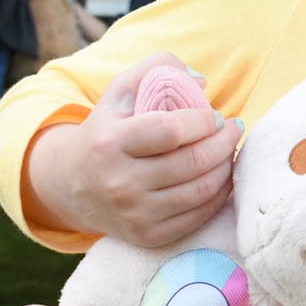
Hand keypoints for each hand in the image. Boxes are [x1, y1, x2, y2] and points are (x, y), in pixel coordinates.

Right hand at [22, 53, 241, 246]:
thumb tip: (200, 80)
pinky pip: (199, 215)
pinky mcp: (148, 235)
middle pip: (193, 161)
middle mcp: (119, 182)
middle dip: (224, 141)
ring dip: (226, 166)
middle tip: (233, 128)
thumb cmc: (107, 130)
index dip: (203, 121)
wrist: (71, 185)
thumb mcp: (120, 92)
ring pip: (202, 189)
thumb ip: (157, 69)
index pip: (170, 131)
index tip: (216, 116)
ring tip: (228, 149)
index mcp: (110, 143)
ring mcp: (134, 213)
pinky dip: (220, 193)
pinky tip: (221, 175)